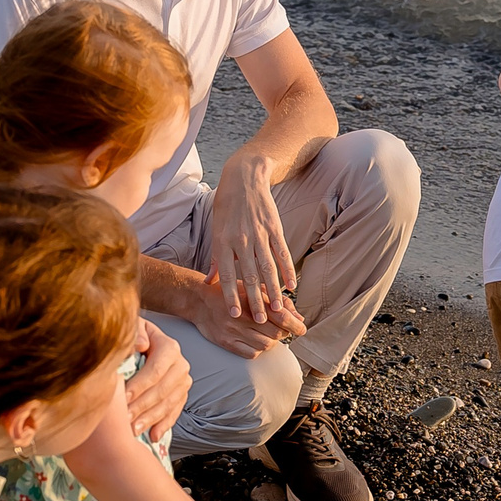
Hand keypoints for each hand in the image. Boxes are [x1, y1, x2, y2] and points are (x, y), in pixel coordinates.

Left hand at [122, 320, 190, 443]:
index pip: (156, 370)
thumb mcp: (132, 327)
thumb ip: (135, 332)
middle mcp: (181, 365)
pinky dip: (163, 425)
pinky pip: (174, 412)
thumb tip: (140, 345)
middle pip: (162, 390)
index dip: (139, 386)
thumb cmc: (132, 336)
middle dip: (143, 406)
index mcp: (169, 347)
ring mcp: (183, 381)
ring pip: (169, 403)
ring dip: (151, 419)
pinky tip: (152, 436)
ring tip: (133, 431)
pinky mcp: (181, 394)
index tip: (122, 399)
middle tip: (124, 420)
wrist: (142, 342)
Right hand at [190, 288, 306, 359]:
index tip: (302, 329)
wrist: (199, 300)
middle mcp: (242, 317)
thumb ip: (277, 301)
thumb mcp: (253, 289)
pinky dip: (259, 350)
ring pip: (265, 345)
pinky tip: (256, 341)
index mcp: (251, 300)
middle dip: (284, 333)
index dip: (295, 325)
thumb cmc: (230, 292)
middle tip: (283, 329)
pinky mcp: (226, 343)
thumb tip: (299, 317)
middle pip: (276, 333)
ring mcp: (233, 331)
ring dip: (272, 342)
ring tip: (268, 334)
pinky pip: (251, 354)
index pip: (281, 317)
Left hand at [209, 157, 296, 324]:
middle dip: (255, 301)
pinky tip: (292, 286)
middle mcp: (242, 240)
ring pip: (268, 268)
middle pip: (250, 276)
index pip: (227, 274)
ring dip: (273, 291)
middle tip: (259, 322)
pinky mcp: (275, 228)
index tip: (235, 314)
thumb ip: (216, 258)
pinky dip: (288, 270)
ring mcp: (260, 234)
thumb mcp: (216, 229)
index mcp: (224, 241)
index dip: (231, 295)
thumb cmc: (227, 206)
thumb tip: (209, 282)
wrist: (244, 178)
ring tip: (277, 310)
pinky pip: (282, 253)